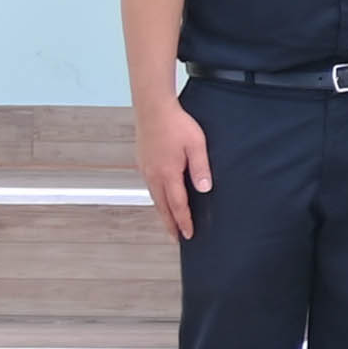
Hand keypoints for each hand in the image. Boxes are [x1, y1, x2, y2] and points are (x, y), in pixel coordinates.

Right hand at [133, 96, 210, 244]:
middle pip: (162, 207)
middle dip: (170, 224)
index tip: (189, 234)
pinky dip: (156, 199)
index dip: (184, 221)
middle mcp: (154, 175)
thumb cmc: (177, 125)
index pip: (178, 204)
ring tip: (169, 224)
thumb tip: (205, 189)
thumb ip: (200, 168)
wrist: (153, 109)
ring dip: (162, 213)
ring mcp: (146, 170)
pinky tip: (161, 199)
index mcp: (168, 173)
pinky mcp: (142, 163)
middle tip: (176, 239)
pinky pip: (150, 187)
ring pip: (154, 198)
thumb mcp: (196, 145)